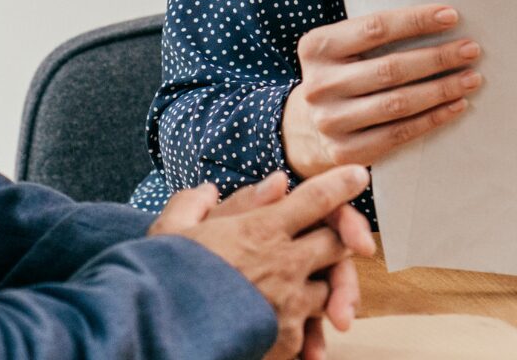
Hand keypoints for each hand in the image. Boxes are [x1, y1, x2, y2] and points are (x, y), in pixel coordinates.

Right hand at [152, 165, 375, 359]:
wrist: (159, 333)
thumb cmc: (160, 280)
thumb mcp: (171, 230)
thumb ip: (198, 202)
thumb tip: (215, 188)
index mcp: (260, 231)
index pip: (316, 200)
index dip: (340, 185)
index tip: (358, 176)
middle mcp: (284, 265)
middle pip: (336, 245)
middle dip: (341, 240)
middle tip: (342, 240)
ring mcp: (289, 305)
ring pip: (328, 289)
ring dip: (321, 286)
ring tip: (299, 289)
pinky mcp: (285, 340)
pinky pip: (309, 328)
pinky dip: (304, 327)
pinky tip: (285, 327)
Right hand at [281, 4, 483, 177]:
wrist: (304, 128)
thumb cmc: (339, 75)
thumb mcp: (340, 48)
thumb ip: (374, 35)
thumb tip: (441, 20)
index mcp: (317, 47)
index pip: (375, 28)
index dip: (416, 21)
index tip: (452, 16)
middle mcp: (320, 85)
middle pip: (391, 68)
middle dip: (438, 58)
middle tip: (471, 50)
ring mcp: (331, 121)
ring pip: (398, 103)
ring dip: (442, 89)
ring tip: (471, 78)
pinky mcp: (346, 151)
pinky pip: (399, 134)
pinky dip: (433, 119)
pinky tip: (456, 106)